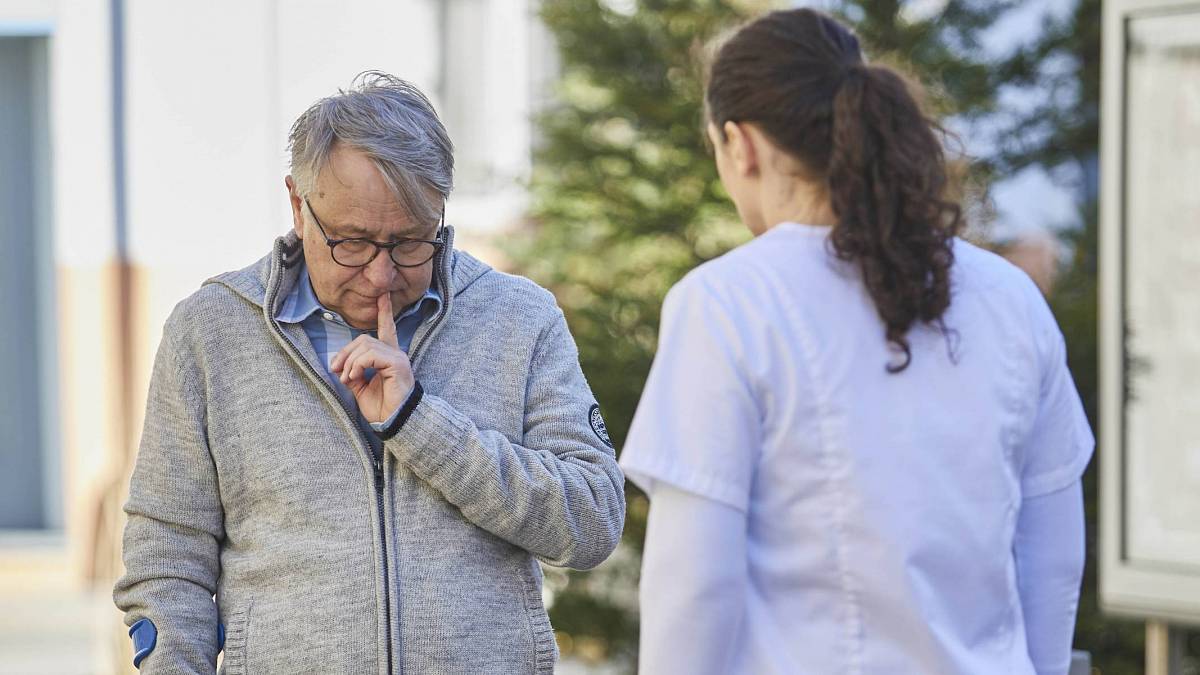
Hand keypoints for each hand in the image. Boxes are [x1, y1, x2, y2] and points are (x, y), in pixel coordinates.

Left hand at [330, 293, 414, 423]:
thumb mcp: (361, 389)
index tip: (384, 295)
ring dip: (350, 362)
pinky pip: (371, 355)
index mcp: (388, 356)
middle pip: (364, 339)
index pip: (386, 329)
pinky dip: (357, 365)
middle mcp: (395, 353)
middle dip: (345, 353)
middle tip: (336, 371)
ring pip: (365, 346)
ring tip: (347, 378)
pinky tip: (355, 377)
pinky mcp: (397, 364)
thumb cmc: (382, 408)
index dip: (384, 312)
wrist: (395, 422)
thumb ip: (353, 374)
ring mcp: (397, 357)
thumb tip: (340, 366)